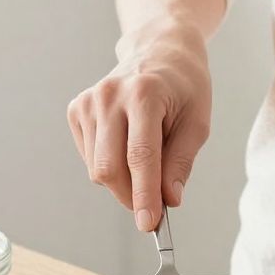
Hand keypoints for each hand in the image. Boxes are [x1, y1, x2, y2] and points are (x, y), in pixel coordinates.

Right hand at [67, 19, 211, 229]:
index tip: (149, 224)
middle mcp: (110, 95)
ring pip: (97, 168)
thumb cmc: (185, 86)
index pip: (140, 157)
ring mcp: (89, 101)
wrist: (159, 50)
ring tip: (147, 159)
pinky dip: (109, 165)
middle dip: (131, 196)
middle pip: (110, 168)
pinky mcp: (77, 109)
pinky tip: (126, 145)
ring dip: (123, 181)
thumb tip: (168, 199)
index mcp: (144, 94)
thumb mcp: (197, 122)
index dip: (144, 195)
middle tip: (154, 206)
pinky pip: (89, 157)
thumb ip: (181, 162)